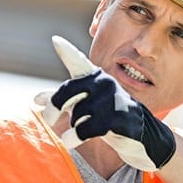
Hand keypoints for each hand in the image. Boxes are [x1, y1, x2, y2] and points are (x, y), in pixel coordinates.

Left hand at [36, 35, 175, 170]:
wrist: (146, 139)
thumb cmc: (112, 120)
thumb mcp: (88, 109)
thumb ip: (63, 101)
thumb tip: (36, 99)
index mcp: (96, 79)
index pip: (79, 63)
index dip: (67, 51)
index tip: (55, 40)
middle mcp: (105, 84)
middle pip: (68, 90)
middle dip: (54, 106)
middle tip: (48, 119)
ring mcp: (114, 100)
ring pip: (77, 113)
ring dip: (72, 127)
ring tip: (75, 134)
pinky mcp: (119, 118)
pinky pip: (86, 128)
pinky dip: (74, 137)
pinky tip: (71, 141)